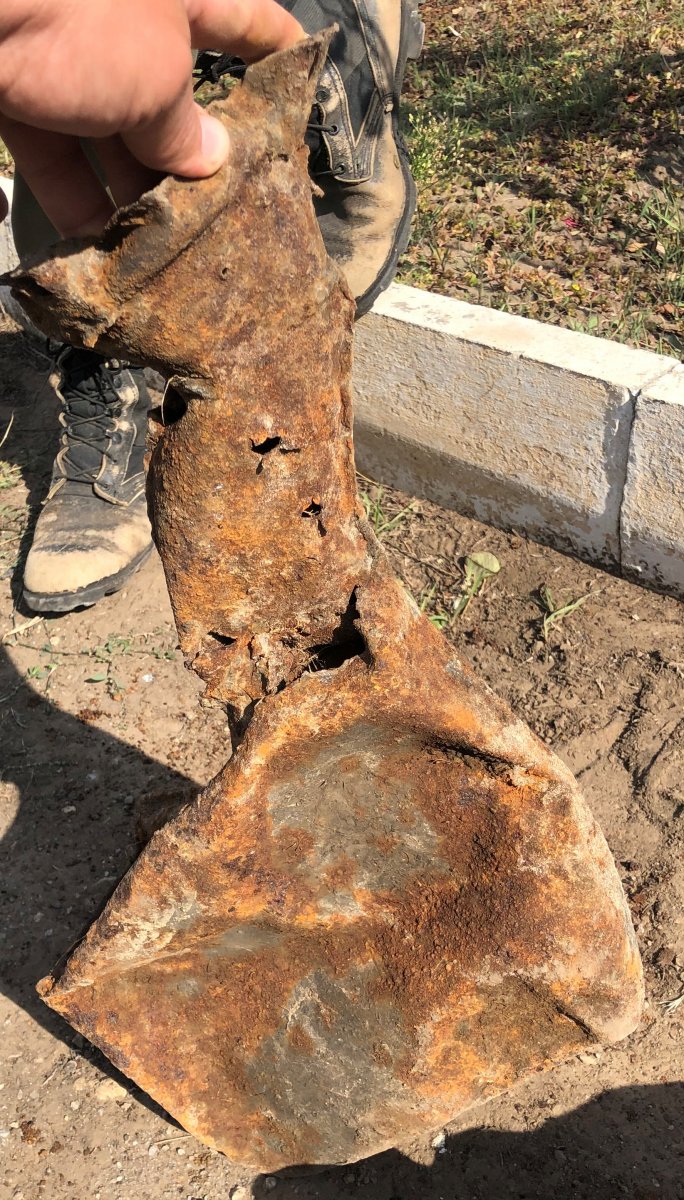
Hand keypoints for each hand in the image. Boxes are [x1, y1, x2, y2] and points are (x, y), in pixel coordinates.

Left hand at [0, 0, 303, 237]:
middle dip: (190, 162)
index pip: (243, 21)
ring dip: (130, 197)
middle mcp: (121, 22)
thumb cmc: (79, 15)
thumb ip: (185, 127)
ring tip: (157, 254)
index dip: (278, 54)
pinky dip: (71, 202)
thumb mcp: (156, 78)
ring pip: (109, 136)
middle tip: (216, 221)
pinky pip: (52, 154)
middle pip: (170, 99)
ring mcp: (64, 54)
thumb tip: (211, 161)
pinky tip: (91, 250)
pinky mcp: (14, 89)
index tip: (303, 84)